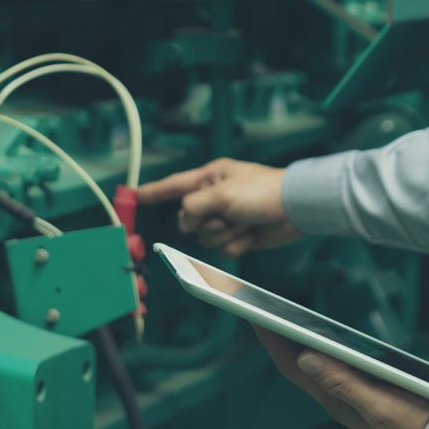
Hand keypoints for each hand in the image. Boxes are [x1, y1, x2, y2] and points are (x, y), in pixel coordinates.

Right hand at [137, 159, 301, 256]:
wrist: (295, 210)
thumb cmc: (263, 192)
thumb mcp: (222, 194)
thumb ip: (194, 206)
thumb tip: (186, 220)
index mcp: (211, 178)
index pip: (174, 185)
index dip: (153, 192)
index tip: (133, 196)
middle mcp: (216, 197)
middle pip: (189, 220)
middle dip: (205, 223)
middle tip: (223, 216)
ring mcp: (228, 218)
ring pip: (205, 238)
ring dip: (223, 235)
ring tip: (243, 224)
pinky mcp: (240, 236)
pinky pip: (223, 249)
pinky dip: (236, 245)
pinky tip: (250, 236)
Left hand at [251, 327, 428, 428]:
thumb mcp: (380, 407)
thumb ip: (344, 384)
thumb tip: (305, 357)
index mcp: (335, 400)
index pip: (293, 365)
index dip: (271, 340)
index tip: (252, 314)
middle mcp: (336, 397)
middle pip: (298, 362)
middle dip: (277, 336)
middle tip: (258, 307)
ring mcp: (349, 396)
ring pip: (314, 364)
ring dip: (296, 340)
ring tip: (282, 316)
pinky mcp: (365, 393)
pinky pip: (333, 366)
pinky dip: (323, 347)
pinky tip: (324, 336)